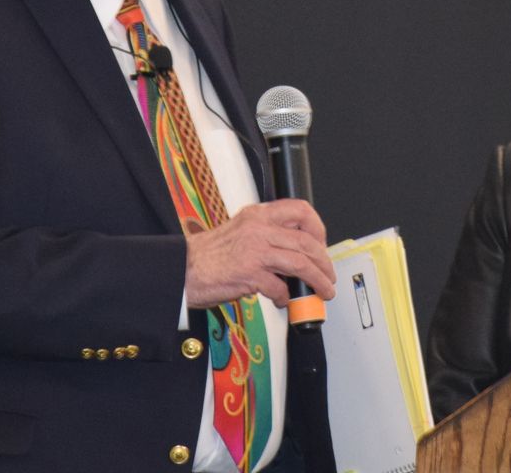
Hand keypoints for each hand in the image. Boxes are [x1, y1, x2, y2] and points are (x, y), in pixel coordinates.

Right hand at [185, 199, 336, 309]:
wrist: (182, 269)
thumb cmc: (208, 255)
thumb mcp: (240, 231)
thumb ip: (266, 235)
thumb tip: (294, 252)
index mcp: (257, 215)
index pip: (299, 210)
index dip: (317, 228)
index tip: (321, 244)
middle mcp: (259, 229)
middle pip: (307, 241)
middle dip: (324, 262)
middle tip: (328, 275)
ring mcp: (255, 251)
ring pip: (301, 263)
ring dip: (317, 281)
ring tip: (322, 291)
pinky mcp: (250, 274)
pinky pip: (280, 287)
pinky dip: (286, 298)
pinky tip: (282, 301)